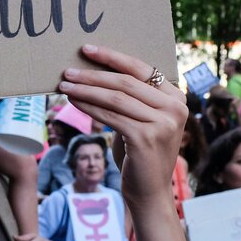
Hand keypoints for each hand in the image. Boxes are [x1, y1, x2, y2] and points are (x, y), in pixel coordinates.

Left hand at [58, 45, 186, 209]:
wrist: (148, 190)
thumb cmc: (139, 152)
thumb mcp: (139, 119)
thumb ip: (129, 98)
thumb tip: (93, 72)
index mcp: (176, 97)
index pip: (141, 68)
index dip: (112, 57)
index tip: (87, 49)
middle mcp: (175, 107)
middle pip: (125, 82)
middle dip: (92, 75)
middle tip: (67, 71)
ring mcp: (163, 123)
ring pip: (115, 98)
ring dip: (86, 90)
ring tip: (64, 84)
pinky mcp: (146, 138)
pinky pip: (110, 116)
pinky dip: (88, 107)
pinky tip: (73, 101)